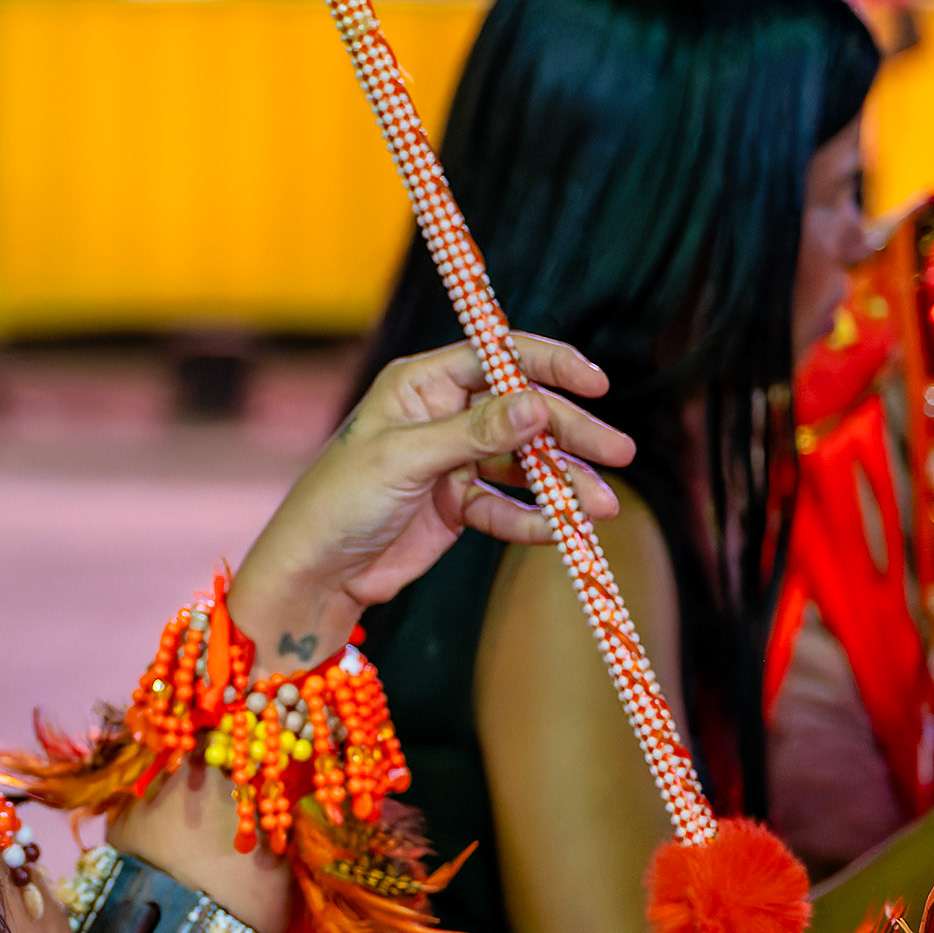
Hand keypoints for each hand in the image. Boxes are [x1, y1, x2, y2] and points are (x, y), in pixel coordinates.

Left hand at [228, 334, 628, 669]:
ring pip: (523, 463)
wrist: (315, 574)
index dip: (549, 366)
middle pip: (522, 413)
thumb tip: (538, 401)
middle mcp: (441, 414)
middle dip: (570, 433)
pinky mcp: (457, 505)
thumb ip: (476, 432)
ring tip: (601, 508)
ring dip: (563, 484)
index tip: (597, 384)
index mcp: (421, 383)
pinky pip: (508, 507)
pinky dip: (534, 520)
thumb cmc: (340, 502)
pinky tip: (560, 533)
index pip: (497, 357)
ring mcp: (452, 461)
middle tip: (618, 453)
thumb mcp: (406, 459)